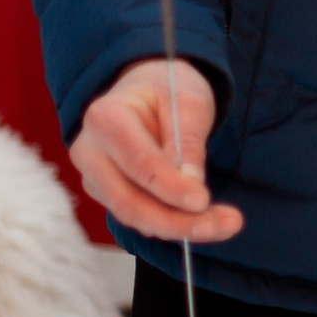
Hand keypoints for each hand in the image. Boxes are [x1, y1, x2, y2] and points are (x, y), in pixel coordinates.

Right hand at [70, 58, 241, 242]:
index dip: (169, 187)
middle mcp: (89, 152)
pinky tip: (207, 220)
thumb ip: (189, 142)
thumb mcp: (189, 101)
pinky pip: (139, 218)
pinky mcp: (107, 195)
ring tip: (227, 222)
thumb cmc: (166, 89)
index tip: (203, 201)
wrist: (147, 90)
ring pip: (133, 217)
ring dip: (181, 227)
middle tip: (227, 223)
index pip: (137, 162)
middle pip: (129, 201)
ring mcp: (94, 177)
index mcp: (105, 117)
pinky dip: (173, 224)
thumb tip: (193, 188)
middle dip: (178, 221)